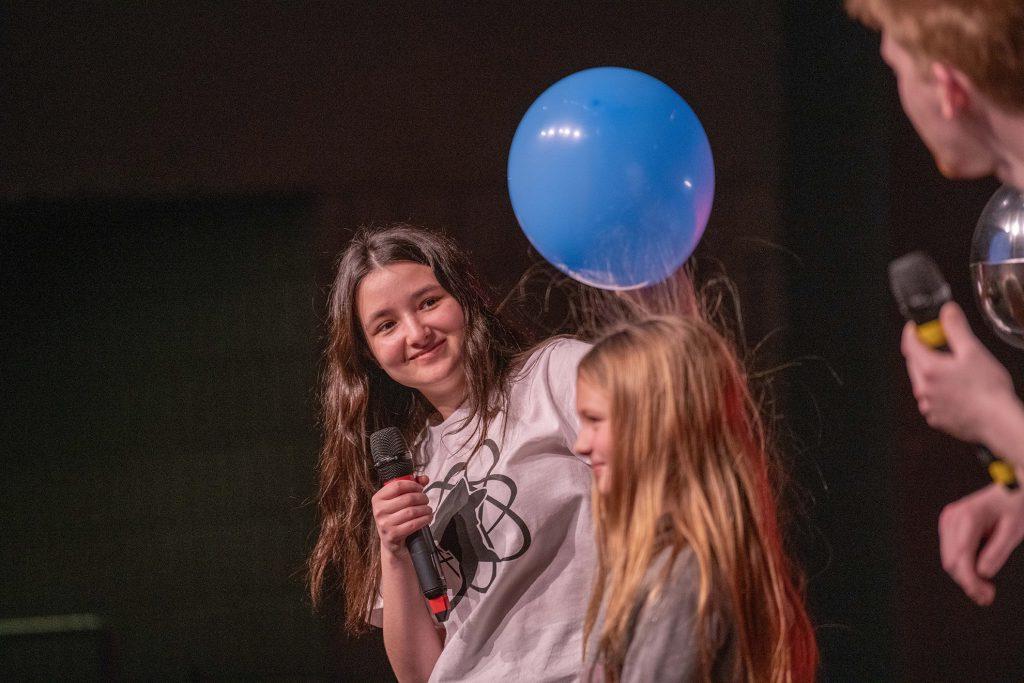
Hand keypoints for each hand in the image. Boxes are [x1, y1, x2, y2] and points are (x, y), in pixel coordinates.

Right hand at [372, 475, 432, 557]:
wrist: (391, 541)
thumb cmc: (396, 516)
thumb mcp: (398, 500)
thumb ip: (411, 487)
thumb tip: (424, 478)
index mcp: (378, 498)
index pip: (397, 486)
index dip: (412, 485)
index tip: (420, 488)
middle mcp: (379, 510)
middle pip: (407, 498)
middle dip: (422, 498)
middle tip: (426, 500)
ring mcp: (384, 524)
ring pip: (411, 511)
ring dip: (425, 509)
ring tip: (428, 509)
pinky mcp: (392, 535)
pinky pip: (413, 524)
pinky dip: (424, 520)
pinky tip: (428, 518)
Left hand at [901, 301, 1016, 443]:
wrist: (998, 421)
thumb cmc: (988, 389)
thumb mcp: (972, 351)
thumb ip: (956, 328)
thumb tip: (947, 310)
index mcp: (928, 369)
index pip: (910, 345)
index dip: (911, 333)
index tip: (913, 327)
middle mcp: (923, 389)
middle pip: (914, 364)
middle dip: (921, 352)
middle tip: (937, 345)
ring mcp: (928, 406)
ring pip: (922, 383)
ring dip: (930, 373)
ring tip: (952, 370)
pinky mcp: (936, 419)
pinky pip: (931, 400)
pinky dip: (937, 392)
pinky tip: (955, 390)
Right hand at [938, 484, 1023, 604]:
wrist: (1013, 489)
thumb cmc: (1016, 506)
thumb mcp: (1014, 530)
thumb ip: (997, 552)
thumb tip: (982, 573)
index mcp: (968, 517)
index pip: (962, 556)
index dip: (971, 580)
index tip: (985, 595)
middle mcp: (952, 518)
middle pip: (952, 561)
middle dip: (969, 581)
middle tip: (989, 596)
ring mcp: (948, 520)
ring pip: (949, 559)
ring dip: (965, 576)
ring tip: (986, 588)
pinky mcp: (949, 524)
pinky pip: (951, 552)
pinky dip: (963, 566)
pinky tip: (978, 574)